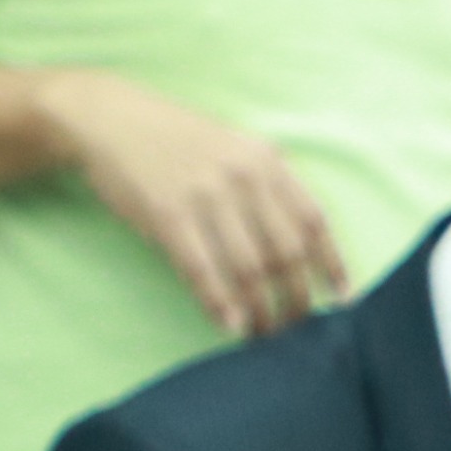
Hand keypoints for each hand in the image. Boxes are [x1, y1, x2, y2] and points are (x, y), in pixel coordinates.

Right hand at [30, 69, 345, 335]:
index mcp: (267, 161)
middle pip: (287, 254)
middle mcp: (243, 176)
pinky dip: (220, 303)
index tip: (341, 300)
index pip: (313, 221)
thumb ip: (269, 189)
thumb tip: (302, 253)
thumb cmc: (179, 142)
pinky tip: (230, 325)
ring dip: (260, 310)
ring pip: (249, 269)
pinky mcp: (167, 212)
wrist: (109, 117)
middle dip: (296, 298)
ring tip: (263, 333)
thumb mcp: (236, 150)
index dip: (332, 265)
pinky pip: (202, 270)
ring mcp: (205, 194)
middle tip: (295, 326)